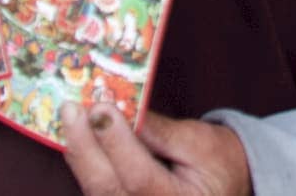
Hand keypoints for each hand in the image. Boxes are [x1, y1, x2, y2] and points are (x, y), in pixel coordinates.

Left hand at [62, 104, 249, 195]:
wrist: (224, 187)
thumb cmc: (218, 163)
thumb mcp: (201, 142)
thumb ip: (162, 133)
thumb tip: (123, 111)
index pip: (139, 178)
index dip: (117, 143)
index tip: (100, 108)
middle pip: (107, 187)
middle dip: (85, 146)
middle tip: (72, 109)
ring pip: (96, 190)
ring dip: (79, 152)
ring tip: (70, 116)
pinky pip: (96, 189)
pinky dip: (84, 161)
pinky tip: (78, 135)